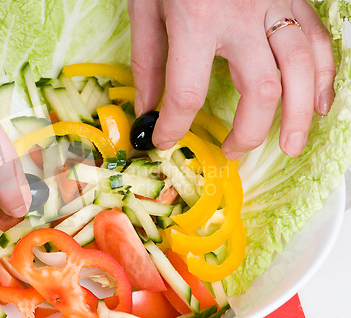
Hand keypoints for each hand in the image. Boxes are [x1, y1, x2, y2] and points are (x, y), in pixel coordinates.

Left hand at [129, 0, 334, 158]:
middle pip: (260, 91)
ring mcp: (274, 6)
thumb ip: (148, 60)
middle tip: (233, 152)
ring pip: (301, 71)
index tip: (162, 140)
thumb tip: (148, 107)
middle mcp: (241, 18)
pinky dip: (323, 78)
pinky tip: (317, 106)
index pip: (187, 93)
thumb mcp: (146, 7)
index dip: (173, 126)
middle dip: (247, 132)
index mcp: (196, 21)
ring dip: (297, 116)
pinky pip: (318, 42)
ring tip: (288, 146)